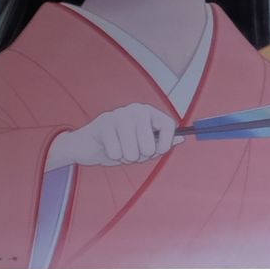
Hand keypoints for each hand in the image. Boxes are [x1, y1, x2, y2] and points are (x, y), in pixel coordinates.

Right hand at [45, 103, 178, 169]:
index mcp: (148, 113)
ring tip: (120, 150)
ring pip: (132, 151)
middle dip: (141, 156)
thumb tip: (181, 139)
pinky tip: (108, 148)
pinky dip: (113, 156)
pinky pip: (116, 152)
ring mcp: (119, 115)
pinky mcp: (103, 124)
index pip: (168, 125)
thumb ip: (161, 143)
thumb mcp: (143, 146)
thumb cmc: (120, 146)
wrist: (88, 145)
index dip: (166, 143)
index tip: (159, 152)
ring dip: (126, 158)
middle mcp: (136, 110)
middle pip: (149, 143)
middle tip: (133, 153)